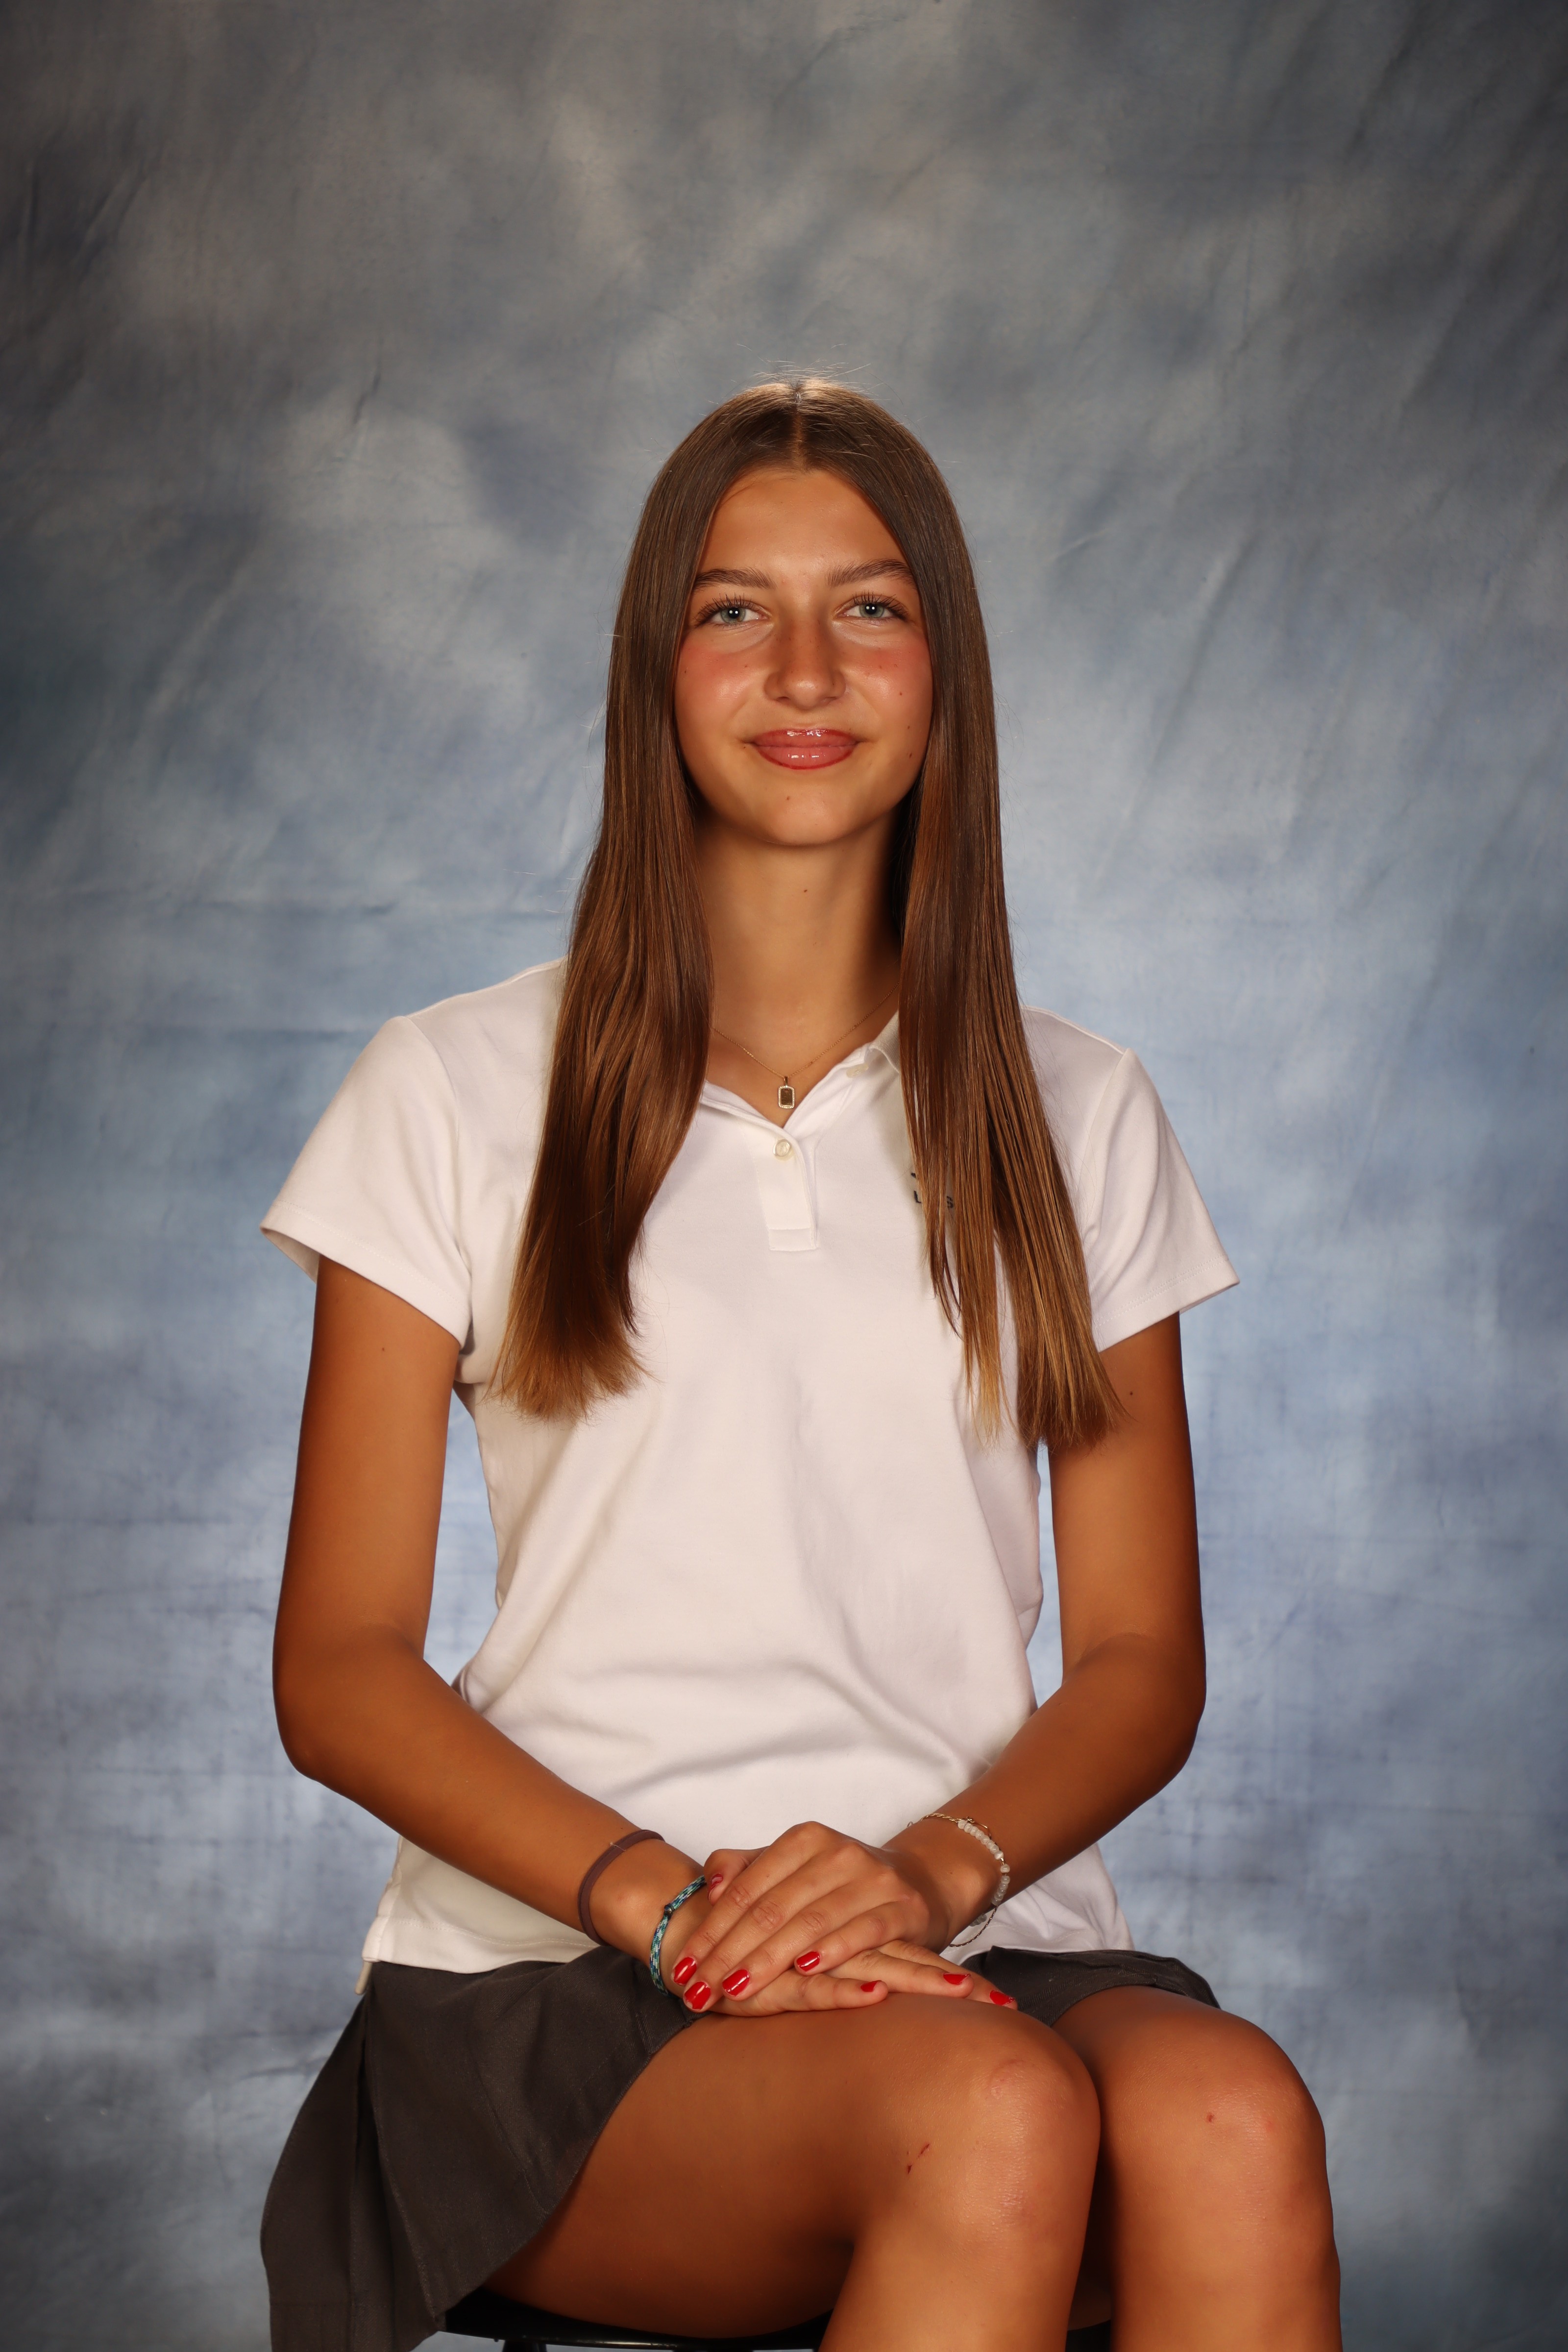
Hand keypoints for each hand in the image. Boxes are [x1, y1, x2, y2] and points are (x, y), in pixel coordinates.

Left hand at [659, 1822, 1010, 2016]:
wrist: (918, 1882)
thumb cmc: (840, 1884)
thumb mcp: (792, 1868)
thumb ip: (745, 1868)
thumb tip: (710, 1884)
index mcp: (803, 1840)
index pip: (745, 1888)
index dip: (710, 1930)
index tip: (682, 1968)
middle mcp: (836, 1852)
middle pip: (771, 1909)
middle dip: (729, 1954)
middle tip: (697, 1991)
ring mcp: (871, 1879)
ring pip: (810, 1922)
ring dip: (769, 1960)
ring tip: (735, 1990)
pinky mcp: (902, 1907)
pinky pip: (863, 1930)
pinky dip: (834, 1949)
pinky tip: (807, 1969)